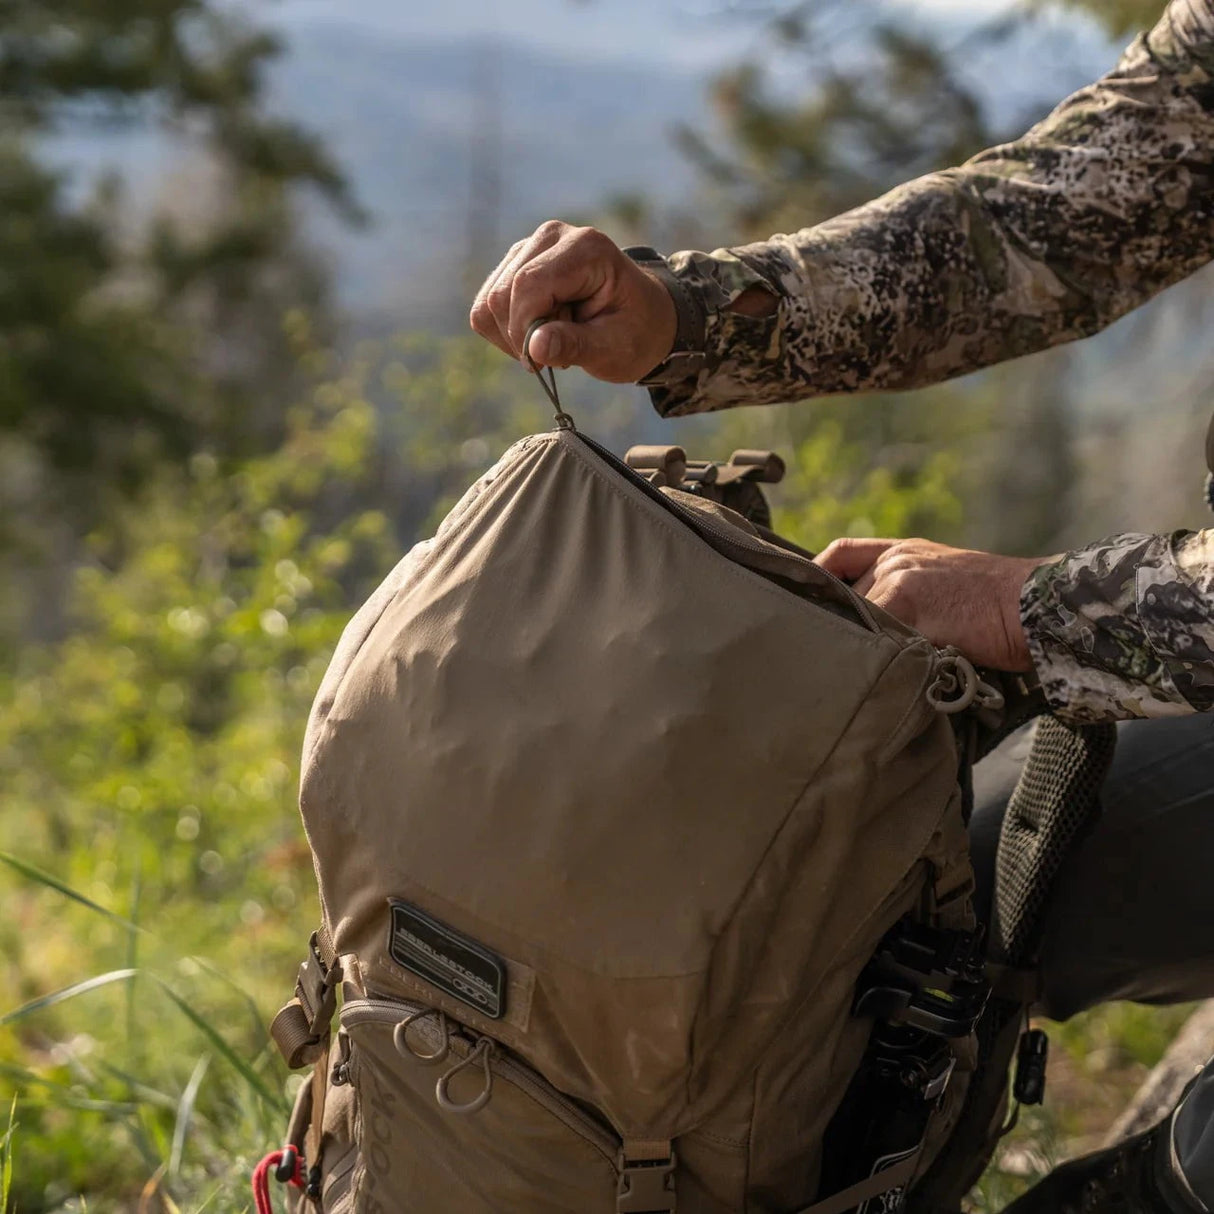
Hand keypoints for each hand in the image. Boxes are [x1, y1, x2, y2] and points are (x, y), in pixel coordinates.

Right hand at [469, 220, 676, 381]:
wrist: (642, 319)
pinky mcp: (514, 266)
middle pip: (503, 294)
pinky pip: (486, 306)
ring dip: (515, 336)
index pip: (528, 284)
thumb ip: (574, 346)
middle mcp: (552, 236)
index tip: (543, 364)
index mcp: (585, 248)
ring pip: (490, 302)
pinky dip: (506, 332)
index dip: (526, 330)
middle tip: (559, 352)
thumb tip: (533, 348)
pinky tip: (540, 334)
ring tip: (556, 338)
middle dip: (522, 336)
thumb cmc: (635, 332)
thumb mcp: (615, 348)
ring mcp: (529, 248)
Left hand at [816, 537, 1051, 671]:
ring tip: (848, 677)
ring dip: (850, 647)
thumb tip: (872, 637)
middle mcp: (895, 559)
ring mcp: (897, 578)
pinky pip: (870, 635)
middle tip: (816, 657)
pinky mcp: (905, 602)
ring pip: (852, 618)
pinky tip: (874, 678)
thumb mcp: (949, 587)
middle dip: (833, 626)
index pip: (839, 556)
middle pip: (840, 595)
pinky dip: (870, 657)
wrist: (1042, 606)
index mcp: (904, 550)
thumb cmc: (1004, 611)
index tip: (798, 605)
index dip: (816, 578)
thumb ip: (908, 599)